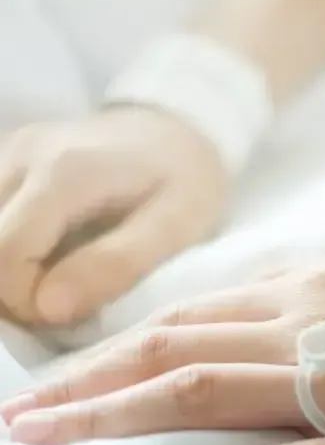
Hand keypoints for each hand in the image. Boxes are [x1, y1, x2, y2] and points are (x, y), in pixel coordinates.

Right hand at [0, 107, 227, 324]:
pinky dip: (5, 246)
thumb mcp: (177, 228)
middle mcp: (21, 155)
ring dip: (5, 267)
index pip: (5, 256)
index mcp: (64, 173)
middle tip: (58, 303)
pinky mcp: (4, 157)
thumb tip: (49, 308)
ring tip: (49, 280)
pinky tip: (39, 255)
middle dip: (10, 289)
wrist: (178, 130)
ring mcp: (7, 152)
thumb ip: (117, 265)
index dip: (25, 301)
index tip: (66, 314)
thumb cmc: (186, 183)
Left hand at [0, 260, 324, 444]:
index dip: (117, 347)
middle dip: (83, 382)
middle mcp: (317, 324)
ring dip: (109, 420)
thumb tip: (291, 297)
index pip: (191, 314)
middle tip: (19, 419)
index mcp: (324, 285)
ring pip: (201, 393)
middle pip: (170, 347)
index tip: (67, 377)